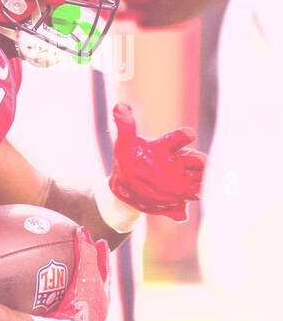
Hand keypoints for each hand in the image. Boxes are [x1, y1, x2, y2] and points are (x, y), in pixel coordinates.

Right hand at [48, 227, 109, 320]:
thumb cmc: (81, 306)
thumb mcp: (86, 276)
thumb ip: (85, 253)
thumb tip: (81, 229)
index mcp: (102, 296)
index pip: (104, 270)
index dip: (101, 255)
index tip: (101, 242)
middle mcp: (95, 310)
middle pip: (94, 286)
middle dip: (90, 273)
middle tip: (84, 259)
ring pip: (78, 303)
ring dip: (72, 292)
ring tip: (59, 283)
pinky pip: (59, 314)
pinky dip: (53, 307)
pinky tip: (36, 306)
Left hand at [108, 103, 205, 221]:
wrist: (125, 185)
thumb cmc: (128, 158)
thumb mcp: (124, 143)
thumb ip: (124, 125)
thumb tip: (119, 106)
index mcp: (167, 149)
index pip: (179, 140)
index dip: (183, 137)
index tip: (188, 134)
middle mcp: (178, 165)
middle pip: (197, 163)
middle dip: (200, 165)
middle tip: (200, 167)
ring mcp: (179, 184)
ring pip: (197, 185)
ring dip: (197, 188)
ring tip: (194, 192)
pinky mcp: (174, 202)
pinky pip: (180, 209)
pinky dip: (180, 212)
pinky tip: (178, 214)